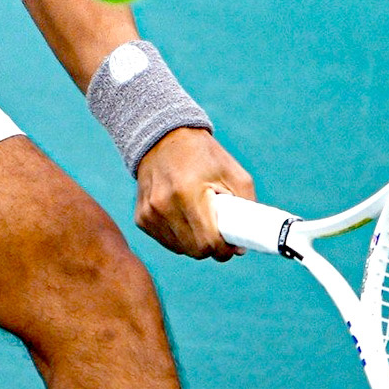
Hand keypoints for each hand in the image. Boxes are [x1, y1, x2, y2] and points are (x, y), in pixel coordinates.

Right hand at [134, 127, 257, 260]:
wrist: (164, 138)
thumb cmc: (204, 155)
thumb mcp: (233, 174)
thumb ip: (246, 208)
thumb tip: (242, 246)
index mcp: (188, 193)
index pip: (209, 242)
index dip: (225, 248)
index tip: (232, 243)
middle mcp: (164, 206)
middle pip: (195, 250)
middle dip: (212, 248)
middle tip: (219, 232)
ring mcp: (149, 213)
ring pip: (181, 249)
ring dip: (195, 242)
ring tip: (200, 219)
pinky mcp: (141, 218)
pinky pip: (166, 241)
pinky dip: (179, 237)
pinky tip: (183, 217)